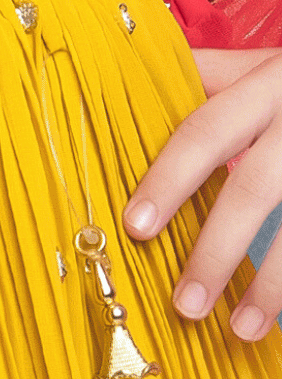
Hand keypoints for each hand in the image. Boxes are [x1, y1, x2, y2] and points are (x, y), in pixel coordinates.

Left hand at [122, 46, 281, 343]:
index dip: (168, 179)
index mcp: (262, 86)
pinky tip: (278, 318)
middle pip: (252, 188)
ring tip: (238, 329)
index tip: (135, 227)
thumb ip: (206, 76)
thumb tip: (128, 75)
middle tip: (184, 304)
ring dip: (269, 285)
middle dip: (216, 250)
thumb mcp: (256, 66)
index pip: (205, 132)